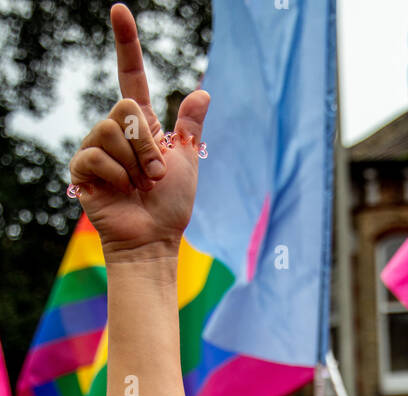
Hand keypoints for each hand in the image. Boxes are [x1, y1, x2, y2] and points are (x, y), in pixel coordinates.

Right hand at [68, 4, 209, 260]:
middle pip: (126, 106)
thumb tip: (203, 93)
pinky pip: (97, 155)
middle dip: (147, 144)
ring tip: (140, 186)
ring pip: (111, 130)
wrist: (153, 239)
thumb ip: (189, 129)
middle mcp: (116, 131)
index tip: (120, 10)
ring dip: (135, 163)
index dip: (126, 43)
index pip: (131, 75)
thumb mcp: (186, 162)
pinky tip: (121, 192)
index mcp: (141, 125)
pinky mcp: (82, 168)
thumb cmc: (170, 207)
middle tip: (154, 175)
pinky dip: (117, 176)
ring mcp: (97, 148)